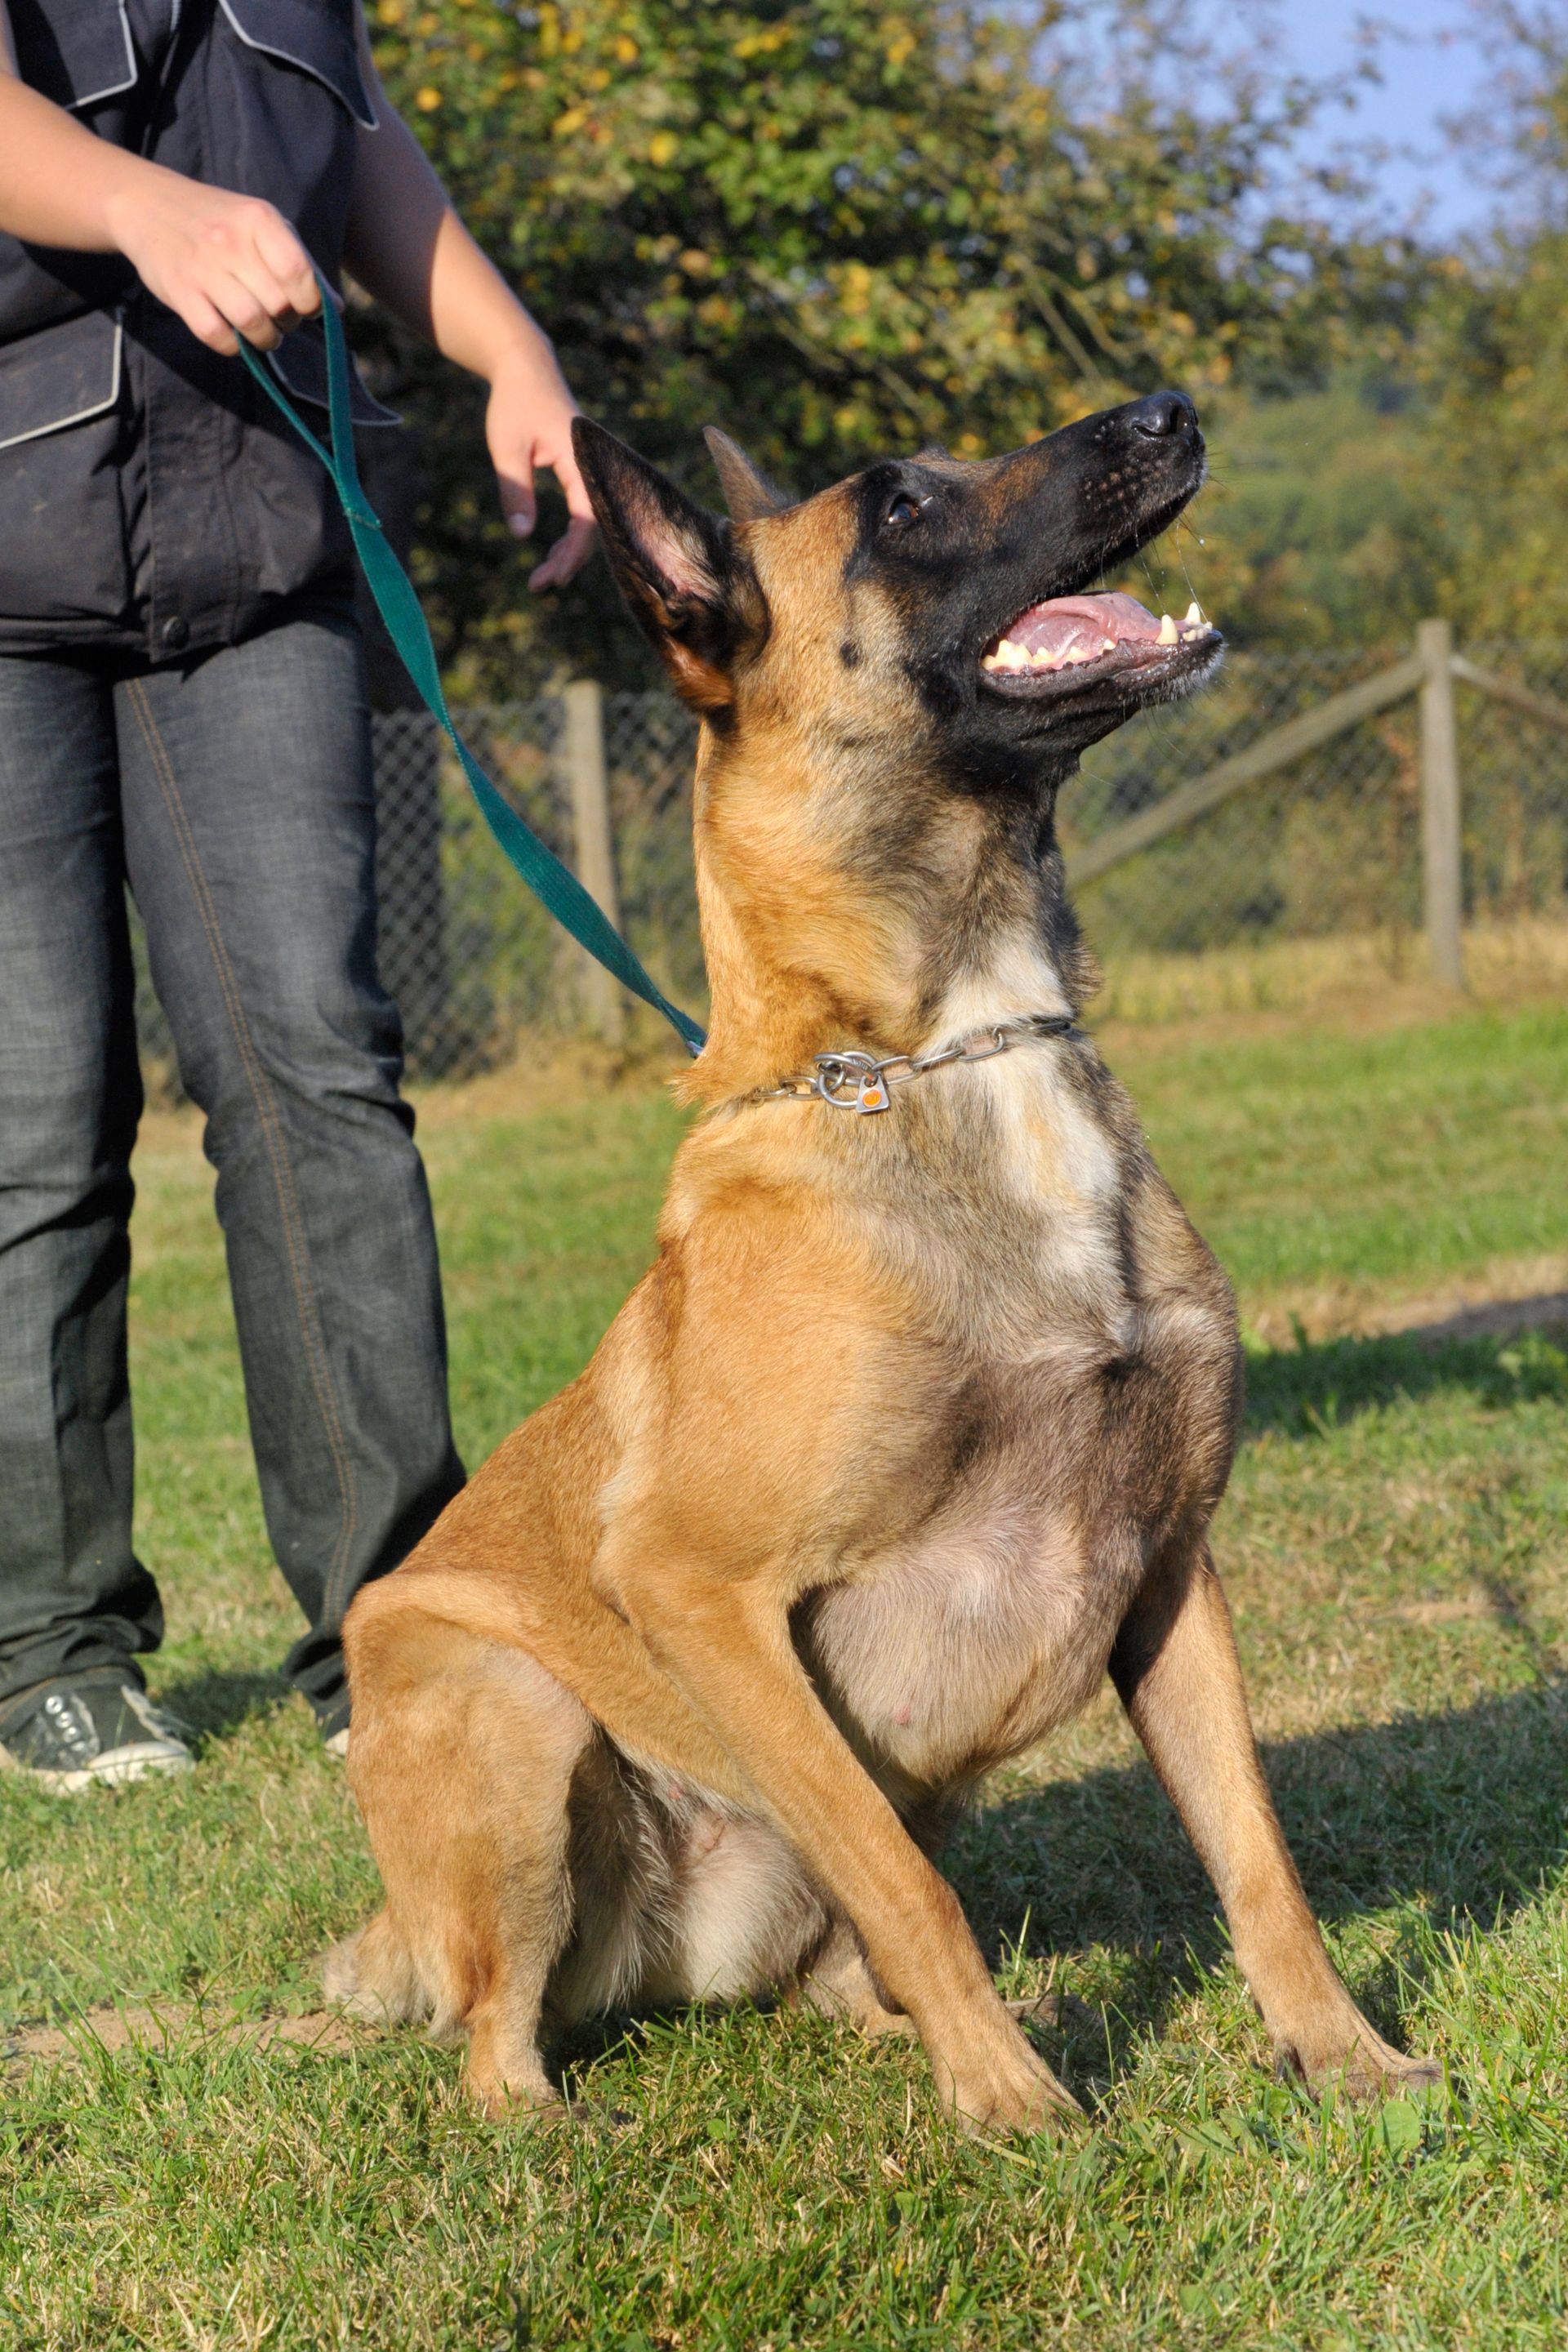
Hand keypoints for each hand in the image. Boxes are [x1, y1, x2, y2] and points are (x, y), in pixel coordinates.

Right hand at [104, 168, 319, 354]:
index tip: (305, 306)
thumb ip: (299, 263)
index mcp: (258, 219)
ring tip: (263, 333)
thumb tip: (336, 309)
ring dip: (265, 338)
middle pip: (279, 303)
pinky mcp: (179, 292)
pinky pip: (217, 336)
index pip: (299, 273)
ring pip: (252, 322)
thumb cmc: (219, 221)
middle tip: (279, 319)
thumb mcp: (261, 225)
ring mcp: (202, 267)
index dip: (310, 302)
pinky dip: (233, 346)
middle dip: (288, 322)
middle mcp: (230, 240)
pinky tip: (234, 335)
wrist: (148, 205)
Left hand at [483, 334, 596, 591]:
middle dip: (569, 561)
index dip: (572, 553)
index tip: (552, 578)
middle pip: (593, 526)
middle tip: (539, 586)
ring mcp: (591, 469)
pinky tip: (552, 553)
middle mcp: (594, 466)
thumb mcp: (507, 448)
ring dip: (570, 552)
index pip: (586, 517)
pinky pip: (585, 511)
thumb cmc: (514, 403)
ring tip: (541, 576)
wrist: (525, 367)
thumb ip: (515, 490)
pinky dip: (570, 536)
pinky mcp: (583, 471)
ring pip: (590, 521)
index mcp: (580, 458)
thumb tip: (521, 536)